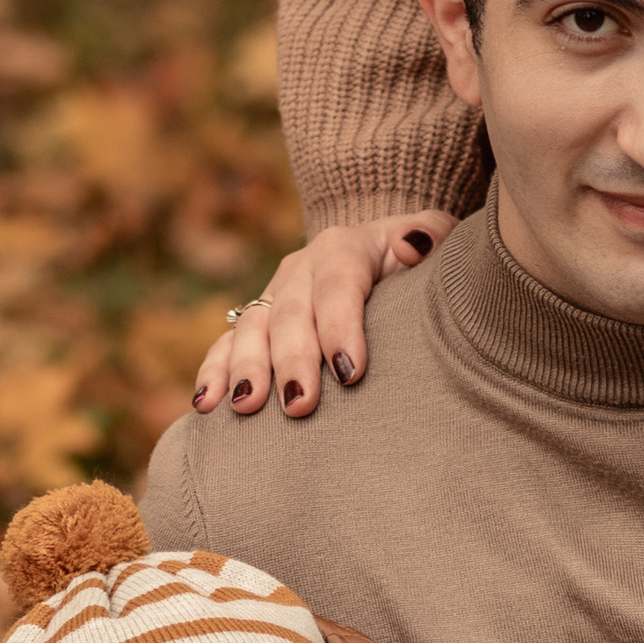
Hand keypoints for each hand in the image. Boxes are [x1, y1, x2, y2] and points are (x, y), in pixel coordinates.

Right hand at [192, 209, 458, 418]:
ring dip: (245, 368)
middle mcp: (300, 270)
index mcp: (344, 248)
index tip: (349, 372)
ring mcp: (273, 298)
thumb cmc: (417, 263)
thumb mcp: (438, 239)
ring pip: (250, 329)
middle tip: (300, 405)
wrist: (379, 259)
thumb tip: (410, 247)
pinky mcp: (255, 325)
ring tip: (246, 406)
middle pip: (290, 313)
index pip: (338, 285)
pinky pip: (225, 346)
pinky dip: (213, 373)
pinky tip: (206, 406)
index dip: (340, 327)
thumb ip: (432, 236)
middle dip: (292, 360)